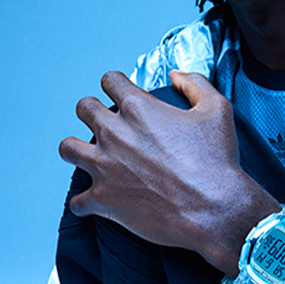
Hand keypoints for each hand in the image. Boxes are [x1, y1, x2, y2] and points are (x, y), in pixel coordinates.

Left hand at [58, 70, 272, 268]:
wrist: (214, 209)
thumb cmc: (217, 160)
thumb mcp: (217, 109)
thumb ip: (194, 83)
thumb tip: (176, 75)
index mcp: (138, 108)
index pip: (109, 80)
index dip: (116, 84)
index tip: (122, 95)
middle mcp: (114, 133)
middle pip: (83, 108)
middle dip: (93, 112)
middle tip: (107, 125)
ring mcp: (104, 167)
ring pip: (67, 149)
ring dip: (77, 150)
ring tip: (90, 157)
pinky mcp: (102, 200)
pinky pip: (77, 201)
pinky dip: (86, 202)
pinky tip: (98, 202)